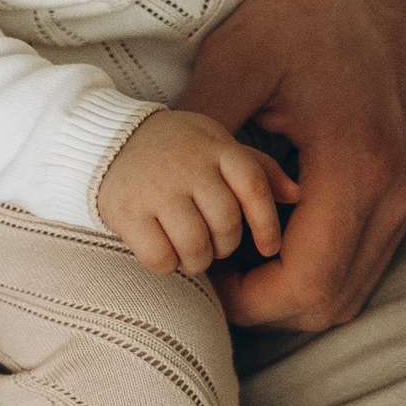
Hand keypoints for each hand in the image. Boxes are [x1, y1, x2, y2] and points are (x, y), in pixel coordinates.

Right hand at [98, 108, 297, 275]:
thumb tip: (296, 195)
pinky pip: (160, 257)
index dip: (266, 223)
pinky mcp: (126, 211)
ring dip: (198, 261)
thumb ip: (257, 169)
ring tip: (191, 252)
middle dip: (225, 245)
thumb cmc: (177, 149)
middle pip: (226, 224)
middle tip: (214, 244)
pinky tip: (164, 251)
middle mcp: (187, 165)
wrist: (109, 140)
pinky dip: (167, 265)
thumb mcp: (218, 145)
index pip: (254, 186)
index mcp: (216, 147)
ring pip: (195, 246)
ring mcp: (155, 188)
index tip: (268, 247)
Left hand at [184, 0, 405, 334]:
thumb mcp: (239, 59)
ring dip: (295, 284)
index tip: (197, 280)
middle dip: (265, 303)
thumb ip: (201, 136)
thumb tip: (154, 193)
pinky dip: (321, 256)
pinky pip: (369, 247)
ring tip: (234, 251)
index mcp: (357, 167)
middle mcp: (398, 190)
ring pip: (354, 282)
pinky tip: (272, 223)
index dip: (243, 301)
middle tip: (209, 273)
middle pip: (331, 301)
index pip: (303, 286)